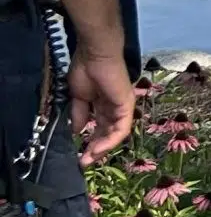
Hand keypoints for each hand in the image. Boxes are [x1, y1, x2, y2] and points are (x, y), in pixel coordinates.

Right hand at [68, 50, 134, 164]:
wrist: (94, 54)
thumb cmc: (86, 70)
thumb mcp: (78, 97)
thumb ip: (79, 114)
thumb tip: (76, 131)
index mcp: (104, 105)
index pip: (100, 128)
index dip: (91, 142)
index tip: (80, 155)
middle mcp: (115, 108)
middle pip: (108, 134)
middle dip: (96, 149)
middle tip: (83, 162)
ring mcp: (123, 107)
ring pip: (115, 135)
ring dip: (102, 149)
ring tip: (88, 159)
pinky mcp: (127, 106)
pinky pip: (121, 129)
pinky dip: (110, 141)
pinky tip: (98, 149)